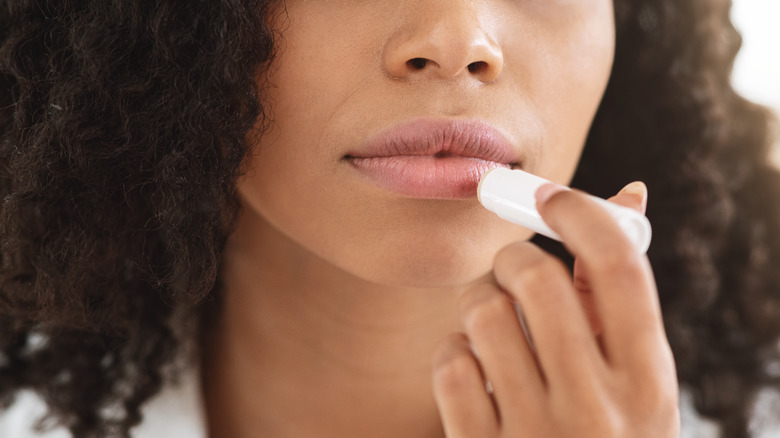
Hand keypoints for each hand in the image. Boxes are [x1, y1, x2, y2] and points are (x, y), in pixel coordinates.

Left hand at [432, 182, 678, 437]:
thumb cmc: (603, 434)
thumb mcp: (632, 381)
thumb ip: (619, 296)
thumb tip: (626, 193)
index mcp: (649, 381)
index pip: (620, 266)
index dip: (579, 212)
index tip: (547, 194)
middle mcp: (599, 409)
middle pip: (536, 276)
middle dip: (512, 259)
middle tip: (511, 272)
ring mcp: (537, 435)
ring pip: (482, 310)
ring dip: (479, 306)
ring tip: (494, 331)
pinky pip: (450, 360)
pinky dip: (455, 353)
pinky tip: (475, 376)